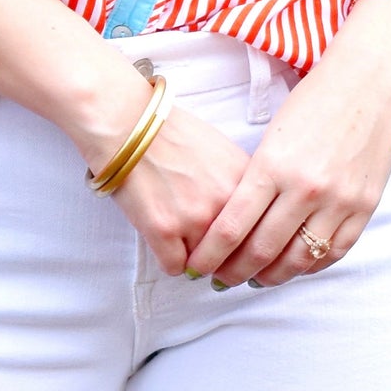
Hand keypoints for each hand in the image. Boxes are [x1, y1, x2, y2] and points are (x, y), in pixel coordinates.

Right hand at [105, 100, 250, 273]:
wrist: (128, 123)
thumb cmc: (172, 135)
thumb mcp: (223, 153)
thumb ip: (241, 186)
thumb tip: (249, 221)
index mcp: (247, 183)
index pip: (262, 234)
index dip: (248, 243)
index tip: (237, 246)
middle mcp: (226, 204)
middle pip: (237, 257)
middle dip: (223, 257)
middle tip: (206, 247)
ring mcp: (196, 219)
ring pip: (205, 265)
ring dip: (194, 256)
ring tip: (179, 232)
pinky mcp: (164, 230)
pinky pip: (174, 268)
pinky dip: (167, 258)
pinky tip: (160, 235)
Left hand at [184, 23, 390, 288]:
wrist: (370, 80)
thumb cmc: (314, 100)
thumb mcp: (272, 135)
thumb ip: (257, 178)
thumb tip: (235, 221)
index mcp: (273, 165)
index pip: (232, 227)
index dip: (210, 254)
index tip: (198, 265)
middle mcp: (305, 188)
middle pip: (261, 250)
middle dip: (235, 272)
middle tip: (221, 279)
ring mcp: (339, 200)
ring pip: (298, 260)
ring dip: (272, 276)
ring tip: (255, 278)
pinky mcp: (365, 207)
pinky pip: (334, 252)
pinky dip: (311, 265)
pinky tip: (295, 266)